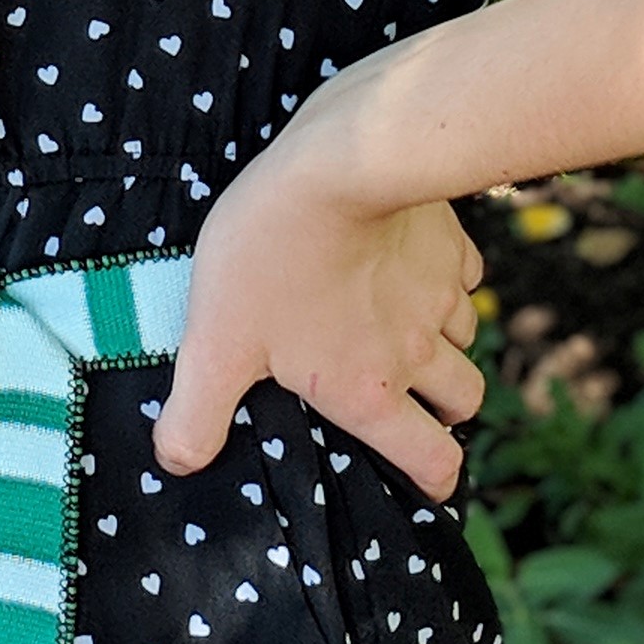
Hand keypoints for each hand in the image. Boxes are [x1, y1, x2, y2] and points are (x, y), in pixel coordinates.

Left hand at [152, 117, 487, 500]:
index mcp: (370, 390)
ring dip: (442, 341)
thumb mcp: (216, 341)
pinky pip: (463, 274)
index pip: (433, 463)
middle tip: (414, 400)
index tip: (426, 479)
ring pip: (465, 337)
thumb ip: (197, 410)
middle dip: (445, 411)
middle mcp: (419, 352)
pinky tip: (408, 263)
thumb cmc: (271, 256)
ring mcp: (442, 294)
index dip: (434, 480)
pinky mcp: (450, 241)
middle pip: (464, 402)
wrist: (338, 163)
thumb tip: (177, 462)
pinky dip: (444, 279)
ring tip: (403, 327)